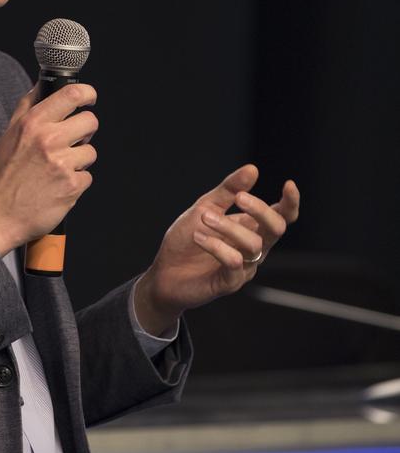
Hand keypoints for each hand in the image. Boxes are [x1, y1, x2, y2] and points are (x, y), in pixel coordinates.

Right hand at [0, 83, 98, 255]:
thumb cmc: (3, 176)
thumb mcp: (9, 134)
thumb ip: (28, 107)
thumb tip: (42, 86)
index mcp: (33, 123)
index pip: (72, 94)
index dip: (88, 93)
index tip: (89, 98)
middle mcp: (48, 140)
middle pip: (90, 122)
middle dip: (85, 131)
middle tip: (71, 142)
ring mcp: (62, 163)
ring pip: (91, 152)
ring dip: (79, 160)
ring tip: (58, 169)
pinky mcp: (72, 186)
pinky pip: (88, 176)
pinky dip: (76, 182)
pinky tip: (58, 185)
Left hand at [133, 164, 300, 335]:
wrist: (163, 272)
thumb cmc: (187, 239)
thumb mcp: (205, 207)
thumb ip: (228, 190)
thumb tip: (253, 169)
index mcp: (251, 228)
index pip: (281, 217)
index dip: (290, 203)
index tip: (288, 184)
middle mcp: (253, 249)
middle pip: (276, 229)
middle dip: (261, 210)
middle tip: (239, 197)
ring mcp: (244, 268)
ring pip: (254, 245)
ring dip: (229, 226)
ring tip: (204, 217)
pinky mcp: (229, 283)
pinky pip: (234, 263)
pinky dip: (217, 247)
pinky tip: (199, 237)